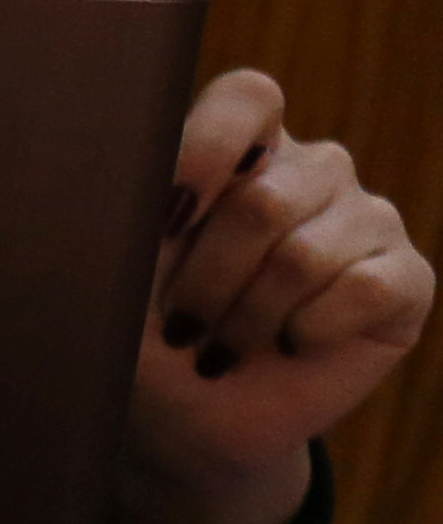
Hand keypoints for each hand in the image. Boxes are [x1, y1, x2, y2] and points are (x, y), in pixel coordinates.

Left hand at [113, 71, 428, 523]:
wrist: (190, 425)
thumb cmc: (143, 343)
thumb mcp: (119, 281)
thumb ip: (128, 221)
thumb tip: (126, 184)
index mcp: (238, 153)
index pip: (248, 98)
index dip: (206, 150)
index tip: (166, 220)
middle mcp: (310, 172)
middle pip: (264, 197)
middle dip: (205, 279)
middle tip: (180, 326)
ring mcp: (365, 220)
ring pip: (305, 252)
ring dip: (247, 318)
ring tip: (221, 348)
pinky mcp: (404, 279)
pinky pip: (364, 288)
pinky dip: (308, 332)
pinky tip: (289, 347)